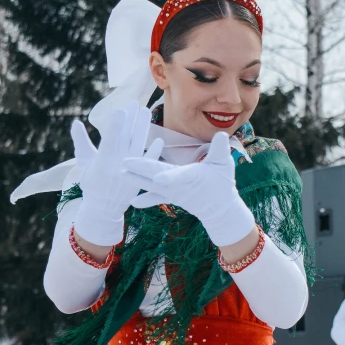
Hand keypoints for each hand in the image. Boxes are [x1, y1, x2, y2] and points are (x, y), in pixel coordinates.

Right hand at [72, 102, 162, 245]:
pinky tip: (159, 139)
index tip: (120, 110)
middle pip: (126, 138)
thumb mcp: (83, 163)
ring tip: (145, 111)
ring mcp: (131, 172)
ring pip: (139, 145)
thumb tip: (75, 123)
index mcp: (102, 162)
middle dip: (131, 120)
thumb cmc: (91, 182)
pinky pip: (150, 162)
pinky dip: (154, 151)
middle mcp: (118, 166)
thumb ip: (81, 142)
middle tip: (134, 102)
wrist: (103, 209)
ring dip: (143, 128)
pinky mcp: (140, 178)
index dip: (115, 125)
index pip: (110, 140)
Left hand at [122, 132, 254, 246]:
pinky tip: (132, 202)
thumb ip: (220, 150)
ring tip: (120, 173)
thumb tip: (221, 135)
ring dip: (135, 179)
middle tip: (125, 163)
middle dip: (141, 170)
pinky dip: (145, 200)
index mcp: (193, 177)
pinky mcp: (171, 197)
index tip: (158, 178)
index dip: (168, 177)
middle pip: (158, 177)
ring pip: (152, 185)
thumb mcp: (224, 164)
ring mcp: (173, 193)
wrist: (220, 209)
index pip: (179, 176)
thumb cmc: (223, 184)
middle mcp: (179, 186)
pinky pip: (156, 198)